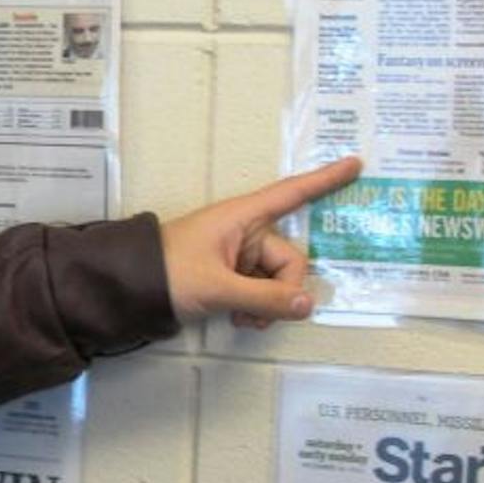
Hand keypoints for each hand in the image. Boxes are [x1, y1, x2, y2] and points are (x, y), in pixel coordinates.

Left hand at [159, 158, 362, 326]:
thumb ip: (264, 297)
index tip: (355, 164)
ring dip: (268, 304)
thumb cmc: (167, 274)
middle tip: (258, 313)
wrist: (128, 289)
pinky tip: (240, 319)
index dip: (324, 180)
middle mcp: (246, 232)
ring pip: (278, 281)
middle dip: (282, 290)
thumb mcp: (217, 287)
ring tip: (244, 318)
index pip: (292, 193)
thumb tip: (307, 304)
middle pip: (290, 259)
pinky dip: (258, 307)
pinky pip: (263, 291)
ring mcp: (239, 255)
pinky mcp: (232, 276)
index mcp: (242, 217)